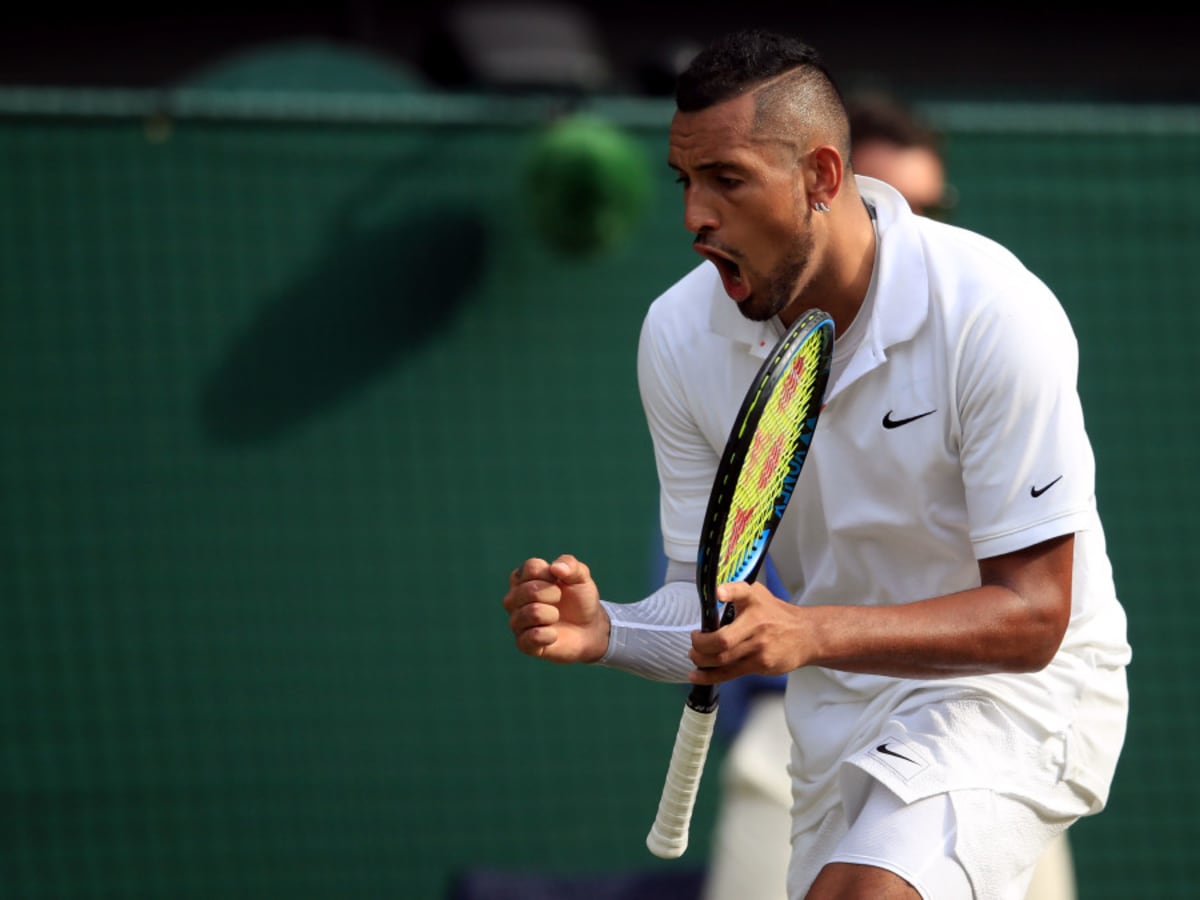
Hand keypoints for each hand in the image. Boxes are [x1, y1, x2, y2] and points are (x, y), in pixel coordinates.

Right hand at [504, 554, 609, 663]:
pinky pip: (531, 637)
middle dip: (553, 594)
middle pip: (529, 590)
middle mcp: (513, 598)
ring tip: (556, 617)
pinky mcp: (523, 643)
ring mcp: (516, 621)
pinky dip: (549, 635)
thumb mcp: (581, 577)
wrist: (589, 629)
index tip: (560, 581)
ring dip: (552, 614)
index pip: (531, 568)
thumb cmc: (579, 598)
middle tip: (559, 600)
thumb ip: (570, 565)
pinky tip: (554, 634)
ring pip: (531, 613)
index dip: (551, 575)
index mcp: (523, 577)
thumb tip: (556, 568)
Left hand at [688, 580, 805, 683]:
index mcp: (754, 600)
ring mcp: (759, 646)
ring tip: (695, 656)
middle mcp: (756, 622)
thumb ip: (736, 594)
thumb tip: (708, 599)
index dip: (728, 592)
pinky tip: (697, 676)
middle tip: (694, 641)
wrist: (806, 635)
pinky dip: (710, 676)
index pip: (740, 591)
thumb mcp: (758, 595)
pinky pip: (730, 672)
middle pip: (722, 639)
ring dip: (701, 660)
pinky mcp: (760, 663)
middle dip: (700, 644)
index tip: (717, 594)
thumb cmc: (776, 615)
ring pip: (722, 658)